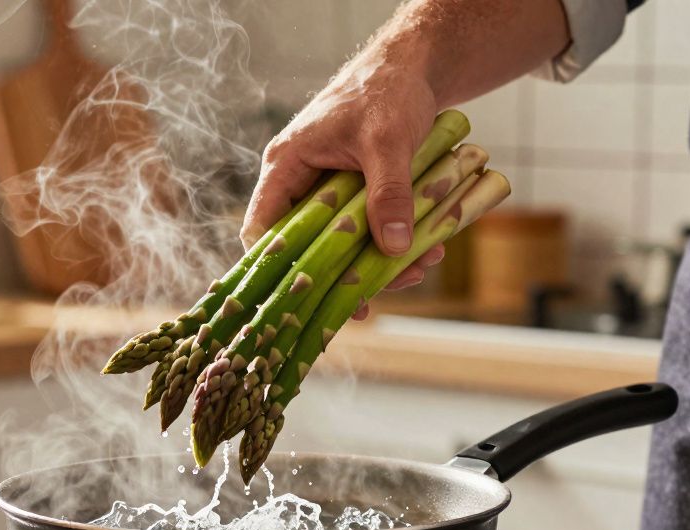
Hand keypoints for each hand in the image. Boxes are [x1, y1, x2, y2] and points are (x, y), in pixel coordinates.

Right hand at [240, 29, 446, 314]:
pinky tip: (427, 251)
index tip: (303, 294)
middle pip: (305, 245)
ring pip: (341, 243)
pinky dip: (394, 243)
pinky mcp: (356, 195)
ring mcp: (328, 191)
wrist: (412, 67)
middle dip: (340, 274)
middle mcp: (300, 183)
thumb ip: (388, 192)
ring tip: (417, 270)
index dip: (275, 265)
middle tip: (371, 301)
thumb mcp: (388, 141)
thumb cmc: (386, 90)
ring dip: (376, 263)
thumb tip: (392, 249)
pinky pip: (367, 230)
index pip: (261, 228)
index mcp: (287, 165)